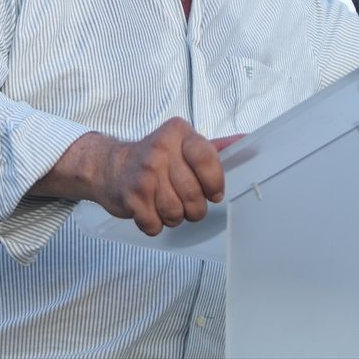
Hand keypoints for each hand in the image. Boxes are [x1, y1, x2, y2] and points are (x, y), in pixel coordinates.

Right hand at [91, 117, 227, 235]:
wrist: (109, 166)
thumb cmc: (154, 158)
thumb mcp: (182, 144)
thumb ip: (214, 147)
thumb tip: (249, 141)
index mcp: (178, 133)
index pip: (207, 159)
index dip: (214, 183)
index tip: (213, 192)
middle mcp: (160, 149)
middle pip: (194, 195)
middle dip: (194, 208)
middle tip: (186, 201)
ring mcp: (144, 174)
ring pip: (176, 213)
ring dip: (174, 217)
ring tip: (166, 204)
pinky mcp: (131, 197)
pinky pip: (155, 225)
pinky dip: (155, 224)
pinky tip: (149, 209)